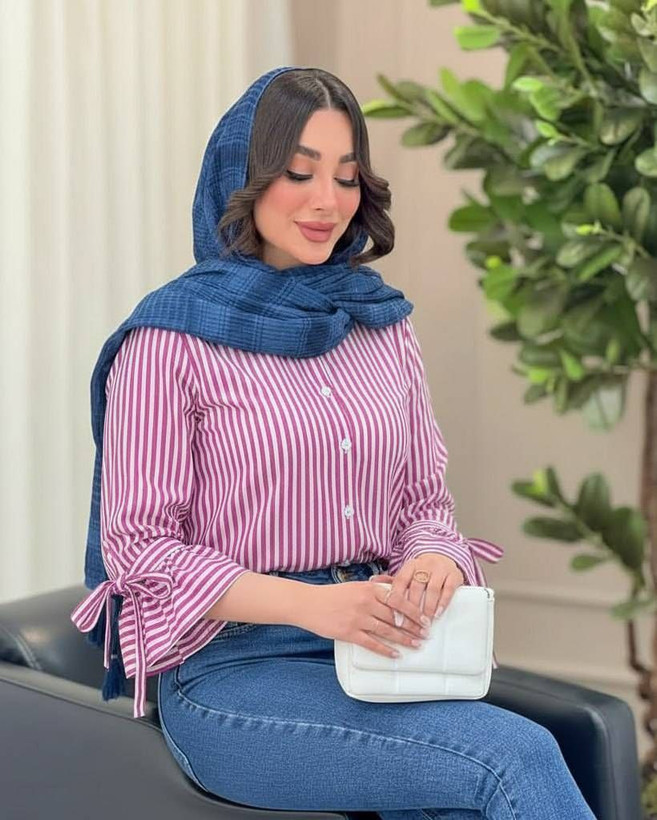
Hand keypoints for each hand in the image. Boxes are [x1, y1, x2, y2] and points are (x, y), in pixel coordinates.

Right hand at [299, 579, 430, 658]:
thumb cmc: (333, 594)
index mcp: (369, 589)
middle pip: (395, 617)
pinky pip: (372, 644)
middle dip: (413, 627)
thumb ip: (375, 586)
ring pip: (387, 631)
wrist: (309, 604)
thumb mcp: (356, 585)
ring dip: (404, 639)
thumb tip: (394, 584)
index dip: (414, 611)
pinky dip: (385, 650)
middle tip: (425, 635)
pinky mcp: (349, 633)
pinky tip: (396, 654)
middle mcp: (365, 603)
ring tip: (416, 645)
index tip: (425, 619)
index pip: (398, 600)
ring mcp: (357, 619)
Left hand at [369, 553, 464, 631]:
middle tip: (410, 626)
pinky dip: (442, 603)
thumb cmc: (421, 571)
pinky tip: (437, 615)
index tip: (394, 617)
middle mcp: (424, 566)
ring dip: (427, 608)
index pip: (400, 582)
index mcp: (410, 566)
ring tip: (424, 624)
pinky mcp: (454, 575)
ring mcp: (440, 570)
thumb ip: (392, 580)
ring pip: (432, 590)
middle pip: (416, 587)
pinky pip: (448, 590)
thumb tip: (372, 580)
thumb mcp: (407, 573)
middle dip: (412, 608)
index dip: (396, 599)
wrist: (443, 556)